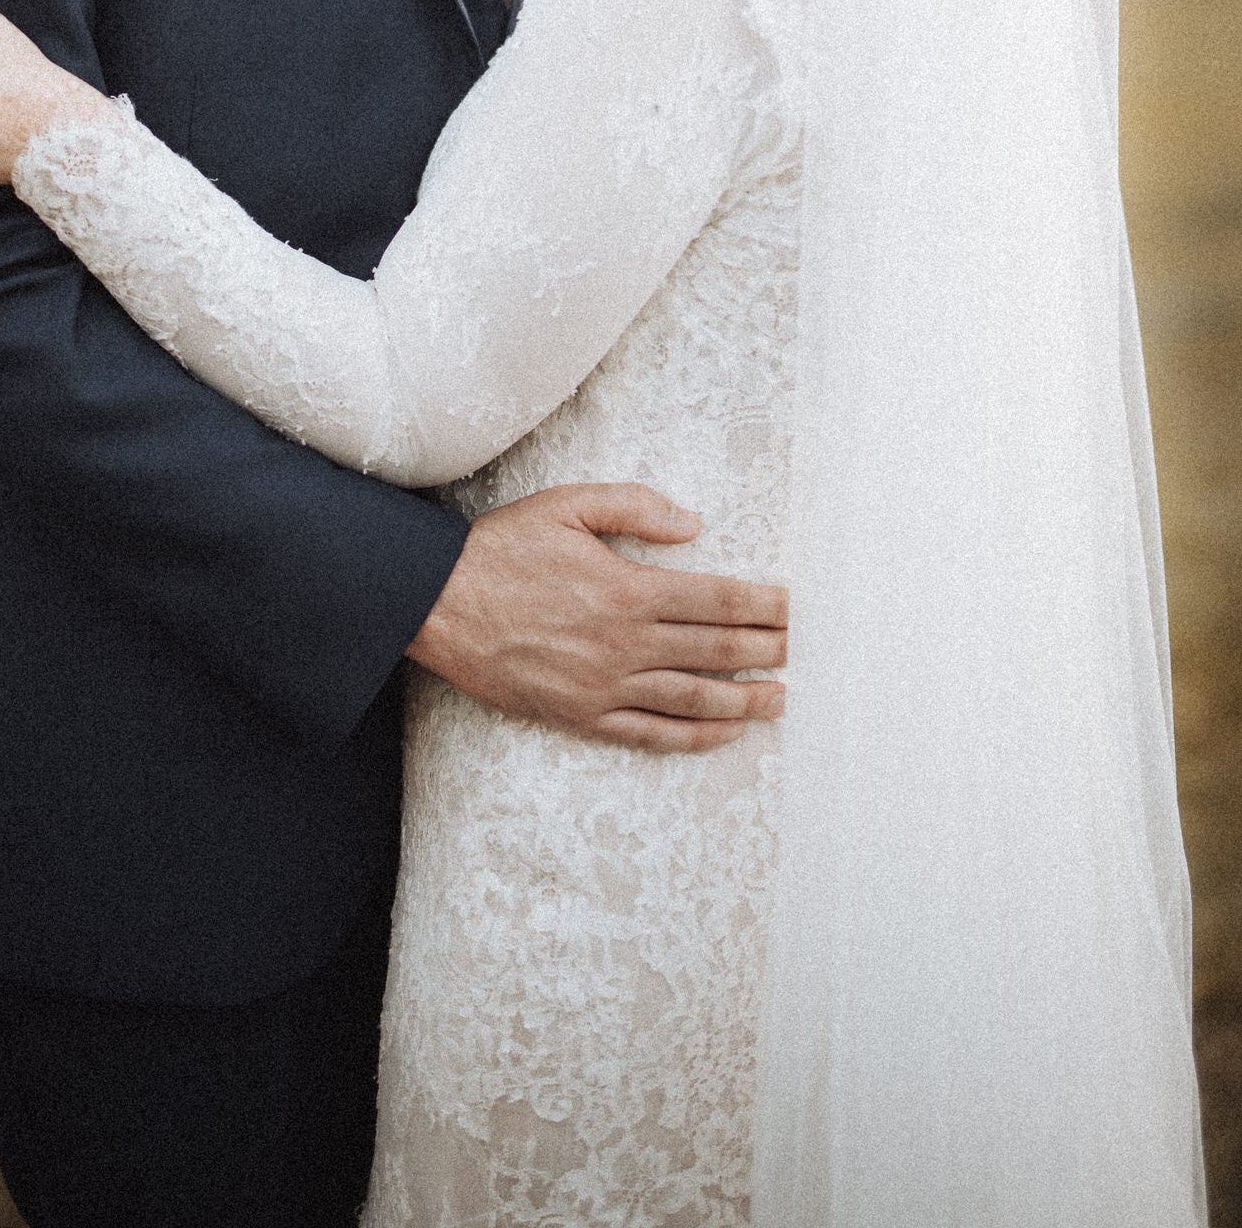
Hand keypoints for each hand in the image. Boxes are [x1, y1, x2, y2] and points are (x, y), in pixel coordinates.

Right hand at [408, 484, 786, 754]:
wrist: (438, 603)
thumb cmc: (502, 548)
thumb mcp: (567, 505)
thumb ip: (634, 506)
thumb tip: (693, 524)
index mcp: (627, 589)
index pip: (716, 601)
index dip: (762, 606)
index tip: (795, 608)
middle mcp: (625, 644)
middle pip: (716, 651)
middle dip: (767, 650)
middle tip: (803, 652)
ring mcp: (605, 686)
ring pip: (693, 699)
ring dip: (745, 700)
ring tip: (781, 698)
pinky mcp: (582, 716)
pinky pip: (651, 733)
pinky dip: (694, 736)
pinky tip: (723, 732)